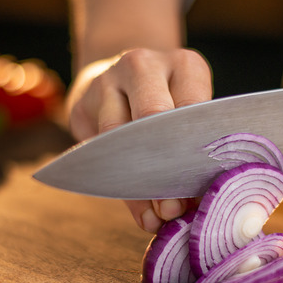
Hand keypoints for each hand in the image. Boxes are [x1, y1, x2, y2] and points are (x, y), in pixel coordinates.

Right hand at [65, 47, 212, 231]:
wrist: (118, 77)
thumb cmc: (169, 104)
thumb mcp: (191, 113)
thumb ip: (195, 150)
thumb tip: (200, 206)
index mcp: (183, 65)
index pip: (193, 106)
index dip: (197, 150)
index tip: (202, 189)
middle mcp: (143, 65)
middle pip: (153, 115)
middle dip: (165, 167)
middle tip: (174, 208)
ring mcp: (107, 81)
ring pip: (119, 136)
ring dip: (139, 184)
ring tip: (156, 218)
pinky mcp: (80, 105)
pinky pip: (99, 151)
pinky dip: (120, 187)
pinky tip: (139, 212)